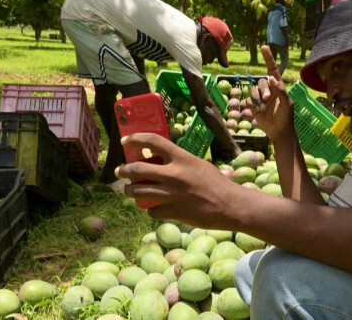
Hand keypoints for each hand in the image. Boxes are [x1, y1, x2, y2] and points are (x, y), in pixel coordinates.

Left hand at [115, 133, 237, 226]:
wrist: (231, 205)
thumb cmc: (217, 183)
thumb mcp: (198, 165)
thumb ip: (180, 162)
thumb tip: (160, 159)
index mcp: (182, 158)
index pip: (153, 141)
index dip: (135, 139)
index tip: (125, 141)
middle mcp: (174, 174)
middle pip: (137, 169)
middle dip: (124, 170)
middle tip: (120, 171)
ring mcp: (172, 194)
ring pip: (138, 192)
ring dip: (129, 191)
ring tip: (128, 191)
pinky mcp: (174, 212)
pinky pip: (152, 211)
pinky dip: (151, 210)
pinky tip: (154, 209)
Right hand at [246, 45, 293, 141]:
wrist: (279, 132)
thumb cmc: (286, 118)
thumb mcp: (287, 104)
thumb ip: (281, 90)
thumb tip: (273, 78)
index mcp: (278, 87)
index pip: (272, 70)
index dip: (268, 58)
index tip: (264, 47)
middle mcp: (268, 91)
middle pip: (261, 82)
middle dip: (263, 90)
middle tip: (268, 99)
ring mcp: (260, 99)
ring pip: (253, 91)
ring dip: (257, 99)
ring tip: (263, 108)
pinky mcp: (253, 107)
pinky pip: (248, 100)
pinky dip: (251, 105)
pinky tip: (256, 111)